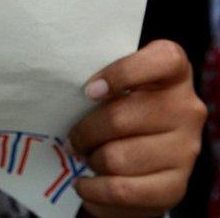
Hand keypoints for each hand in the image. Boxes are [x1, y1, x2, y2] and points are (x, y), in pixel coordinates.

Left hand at [69, 40, 206, 216]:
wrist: (144, 166)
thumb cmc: (120, 114)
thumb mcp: (115, 90)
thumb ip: (101, 83)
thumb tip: (62, 93)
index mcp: (174, 74)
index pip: (164, 59)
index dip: (123, 72)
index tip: (89, 91)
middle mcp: (187, 109)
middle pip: (120, 118)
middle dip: (85, 132)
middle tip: (75, 138)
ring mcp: (186, 148)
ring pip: (118, 157)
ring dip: (92, 160)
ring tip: (88, 157)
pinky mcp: (175, 184)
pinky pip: (122, 189)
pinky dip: (94, 189)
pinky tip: (85, 183)